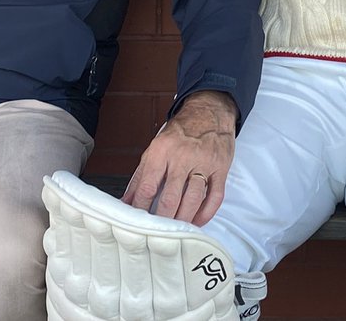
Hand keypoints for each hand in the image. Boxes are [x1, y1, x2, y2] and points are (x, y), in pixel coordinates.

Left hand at [121, 90, 236, 225]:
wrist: (209, 111)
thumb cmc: (180, 133)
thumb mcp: (155, 149)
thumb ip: (140, 177)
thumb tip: (125, 202)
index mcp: (161, 151)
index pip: (147, 187)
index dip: (140, 209)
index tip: (136, 224)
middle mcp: (182, 157)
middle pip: (170, 198)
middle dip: (162, 220)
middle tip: (157, 234)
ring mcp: (204, 163)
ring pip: (193, 200)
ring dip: (183, 220)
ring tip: (175, 231)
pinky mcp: (221, 168)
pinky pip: (215, 197)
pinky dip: (206, 213)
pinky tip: (198, 221)